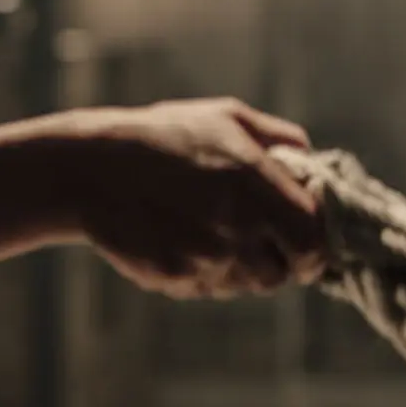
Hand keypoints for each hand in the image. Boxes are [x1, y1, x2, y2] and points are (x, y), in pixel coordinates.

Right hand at [67, 98, 328, 299]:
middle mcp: (235, 225)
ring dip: (239, 269)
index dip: (315, 247)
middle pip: (282, 274)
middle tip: (261, 243)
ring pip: (244, 286)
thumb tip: (313, 161)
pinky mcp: (175, 278)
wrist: (89, 170)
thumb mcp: (226, 117)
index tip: (305, 243)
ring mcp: (204, 257)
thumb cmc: (162, 137)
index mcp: (254, 182)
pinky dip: (202, 273)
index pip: (312, 239)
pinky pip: (206, 289)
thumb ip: (280, 138)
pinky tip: (179, 240)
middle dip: (278, 262)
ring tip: (209, 233)